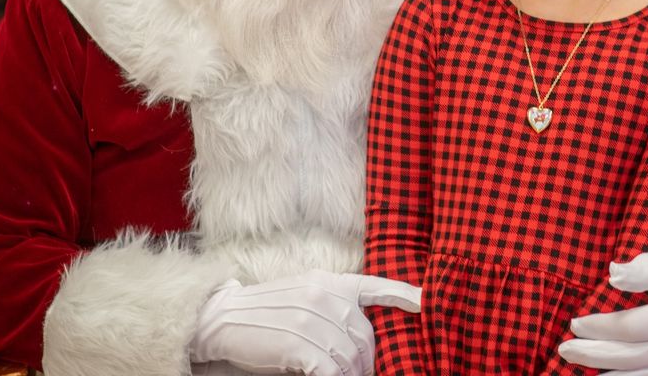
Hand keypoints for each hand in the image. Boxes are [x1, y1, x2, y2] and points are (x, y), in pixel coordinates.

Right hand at [190, 269, 420, 374]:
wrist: (223, 319)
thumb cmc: (265, 314)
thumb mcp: (302, 299)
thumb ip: (332, 309)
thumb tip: (359, 339)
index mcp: (327, 282)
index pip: (373, 285)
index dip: (402, 293)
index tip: (424, 301)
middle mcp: (323, 296)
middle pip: (366, 336)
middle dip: (367, 361)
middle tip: (361, 373)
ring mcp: (311, 319)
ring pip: (350, 358)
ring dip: (349, 375)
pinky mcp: (299, 344)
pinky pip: (332, 372)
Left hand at [558, 243, 647, 375]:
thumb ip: (645, 266)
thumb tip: (613, 273)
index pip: (628, 328)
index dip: (598, 327)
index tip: (575, 322)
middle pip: (629, 356)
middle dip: (592, 354)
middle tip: (564, 348)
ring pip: (640, 375)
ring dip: (606, 372)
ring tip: (577, 366)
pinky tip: (608, 374)